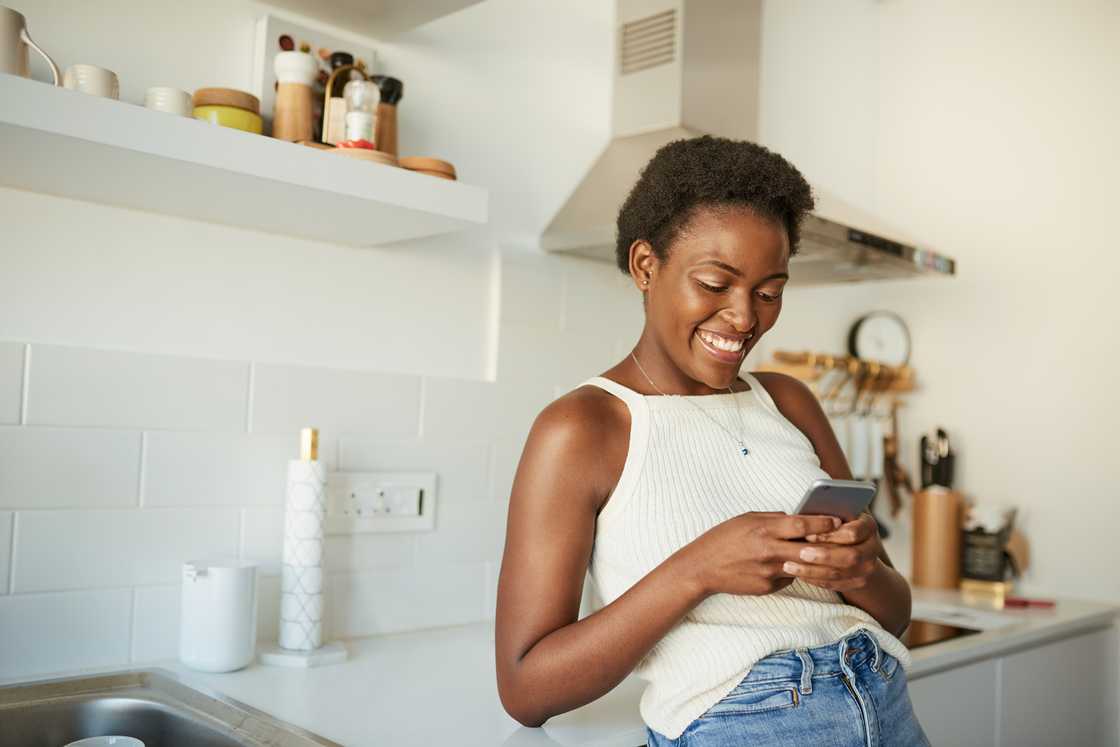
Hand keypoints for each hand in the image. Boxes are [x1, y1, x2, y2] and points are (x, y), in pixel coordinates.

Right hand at [676, 512, 840, 597]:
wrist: (702, 568)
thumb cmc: (723, 539)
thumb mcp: (747, 519)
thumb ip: (774, 519)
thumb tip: (798, 519)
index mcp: (764, 530)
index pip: (801, 525)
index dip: (822, 523)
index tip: (837, 520)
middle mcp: (769, 551)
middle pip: (810, 550)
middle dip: (830, 545)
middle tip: (846, 540)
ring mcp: (770, 572)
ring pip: (804, 566)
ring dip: (816, 561)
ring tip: (826, 554)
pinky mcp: (768, 587)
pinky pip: (789, 578)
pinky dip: (793, 571)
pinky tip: (788, 566)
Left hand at [781, 512, 882, 592]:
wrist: (859, 549)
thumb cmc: (840, 526)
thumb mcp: (838, 514)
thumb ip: (826, 514)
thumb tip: (804, 515)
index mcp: (868, 526)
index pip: (852, 533)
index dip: (830, 535)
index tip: (809, 534)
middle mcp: (873, 548)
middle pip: (849, 556)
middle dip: (823, 556)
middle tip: (799, 553)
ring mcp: (867, 568)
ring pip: (839, 573)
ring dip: (812, 571)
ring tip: (789, 566)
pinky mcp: (858, 582)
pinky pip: (834, 584)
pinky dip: (814, 580)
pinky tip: (798, 574)